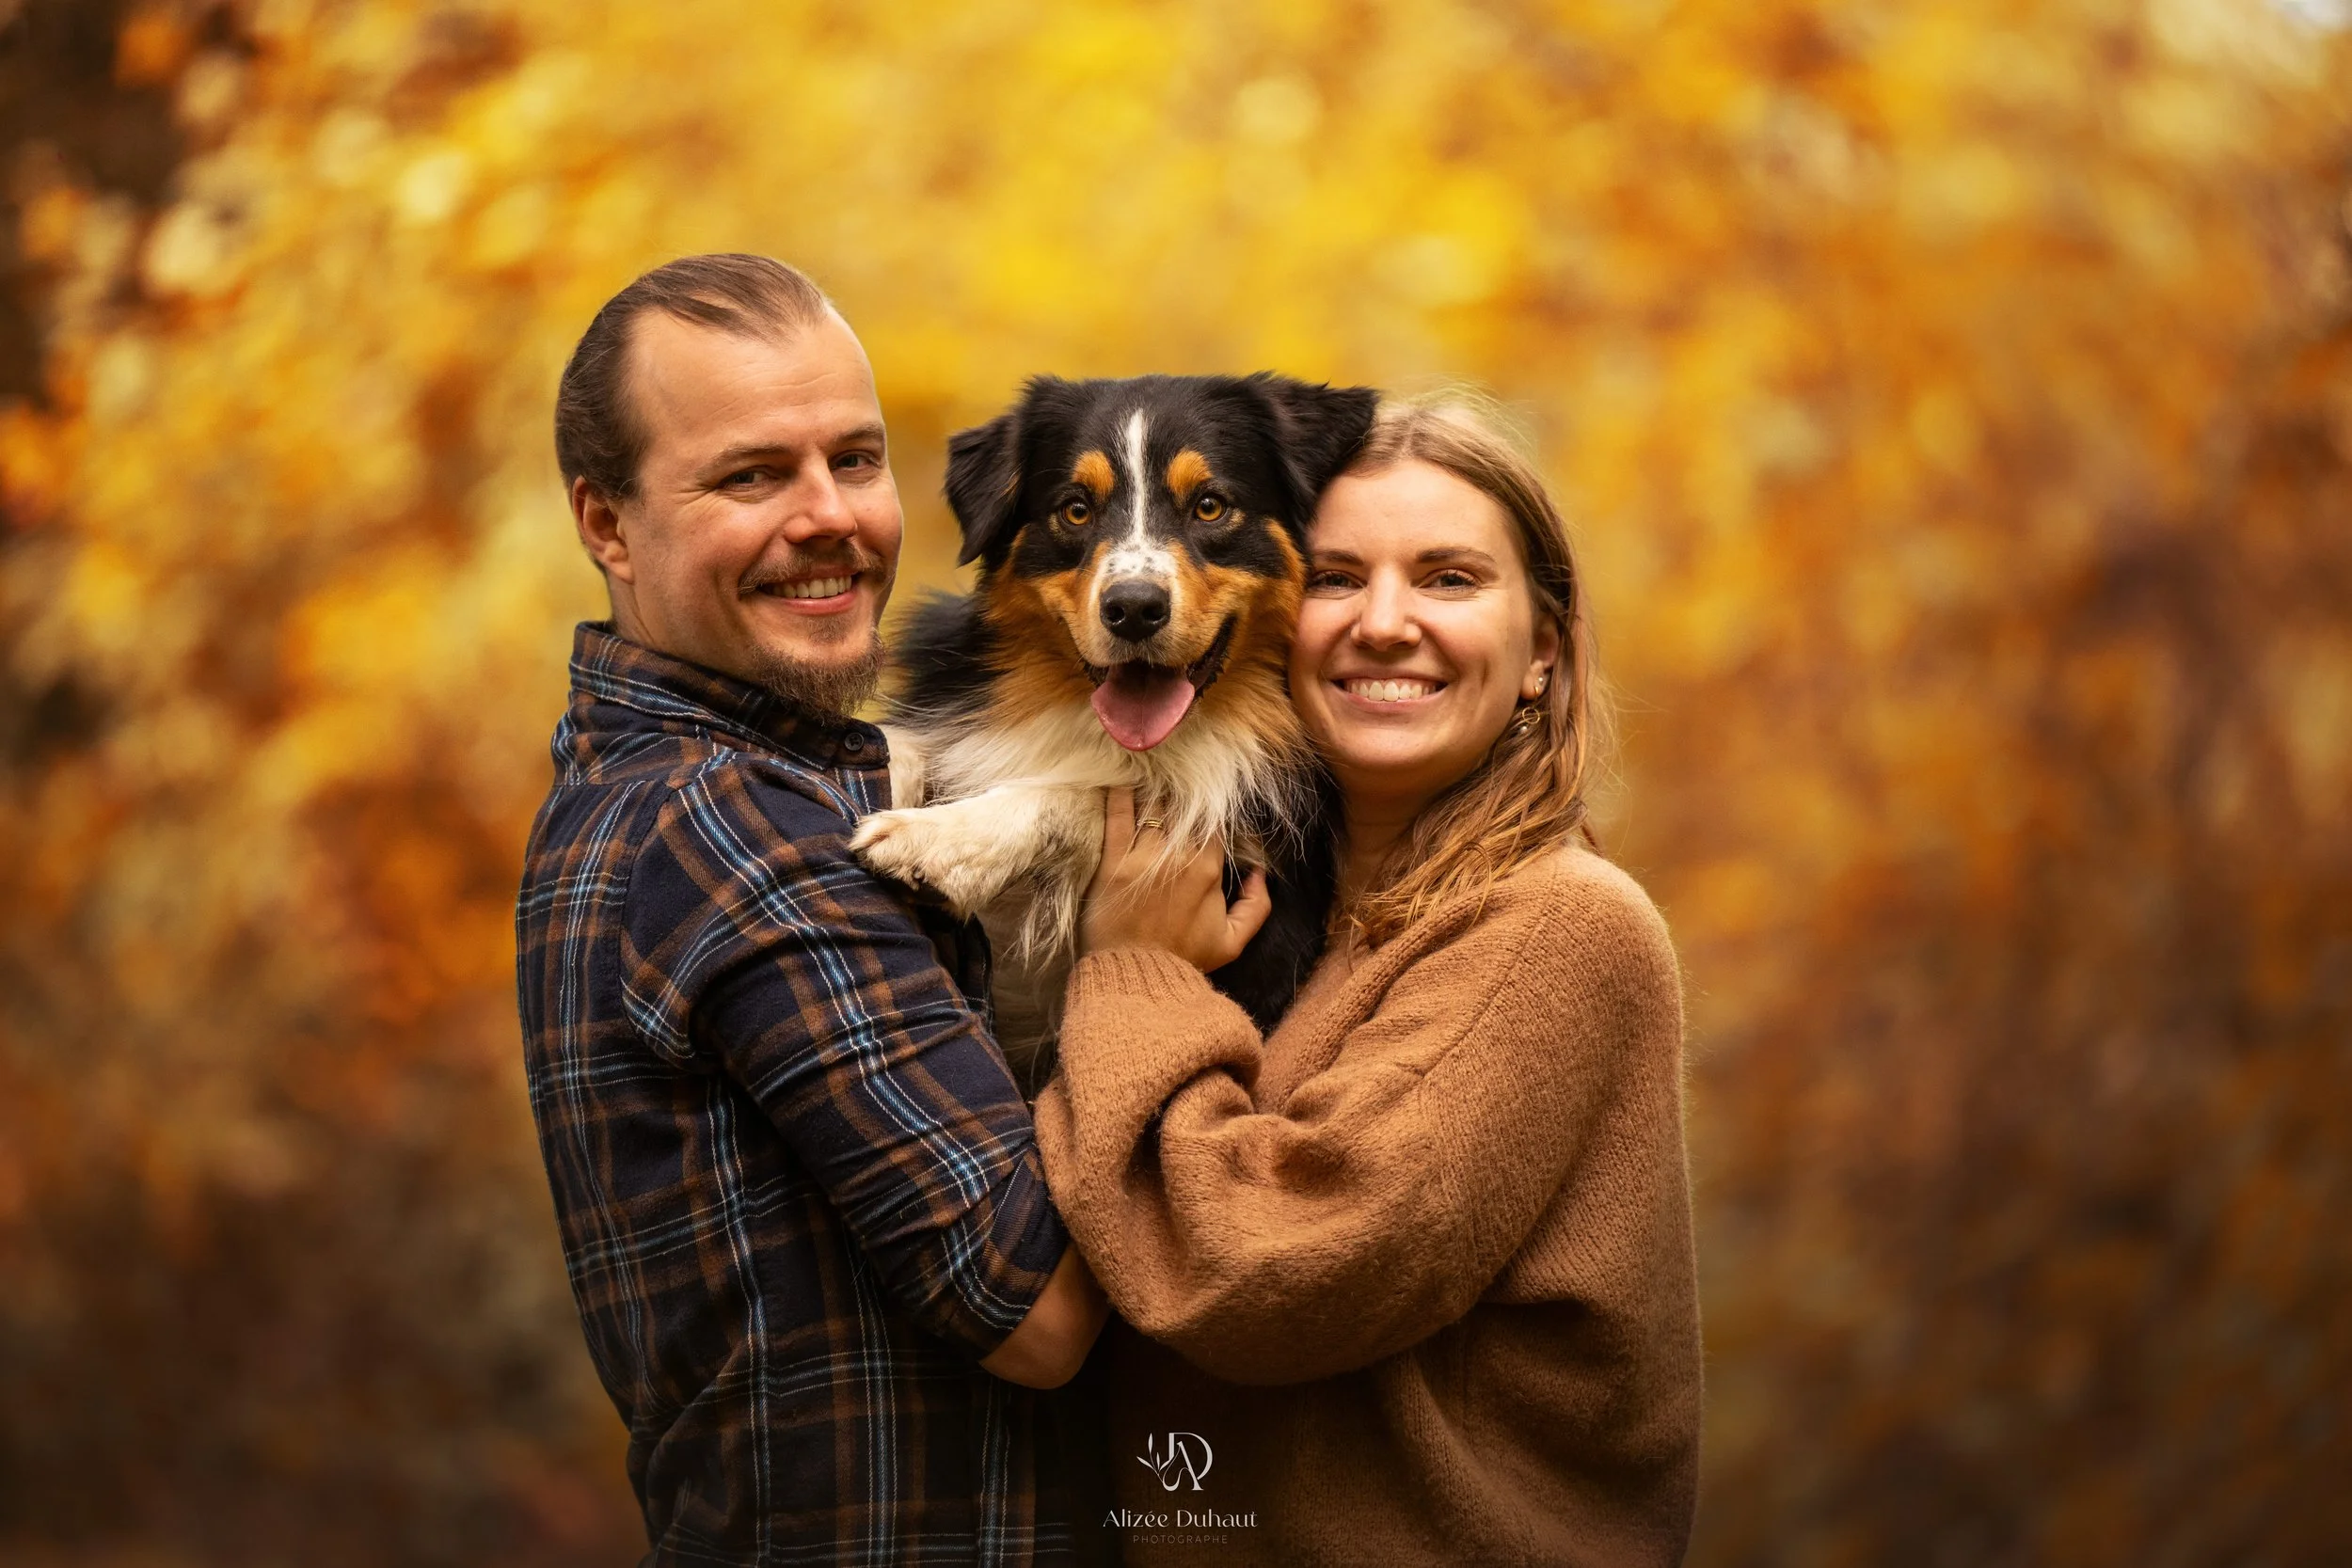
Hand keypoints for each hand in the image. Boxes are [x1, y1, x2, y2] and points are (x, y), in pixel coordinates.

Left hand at [1078, 787, 1271, 970]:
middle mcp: (1178, 856)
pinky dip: (1119, 795)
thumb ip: (1257, 906)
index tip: (1203, 800)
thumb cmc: (1183, 959)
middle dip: (1182, 792)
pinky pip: (1117, 818)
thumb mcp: (1232, 942)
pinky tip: (1119, 779)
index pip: (1213, 823)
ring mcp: (1143, 857)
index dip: (1209, 810)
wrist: (1135, 975)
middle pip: (1183, 808)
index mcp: (1208, 869)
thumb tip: (1259, 874)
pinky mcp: (1113, 861)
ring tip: (1151, 773)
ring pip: (1153, 807)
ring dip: (1153, 789)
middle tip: (1176, 778)